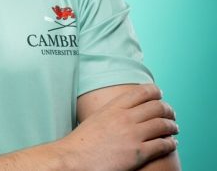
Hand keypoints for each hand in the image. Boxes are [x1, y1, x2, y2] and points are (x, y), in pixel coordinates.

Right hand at [61, 84, 177, 170]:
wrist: (75, 157)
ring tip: (174, 128)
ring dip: (172, 125)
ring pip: (163, 124)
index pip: (142, 92)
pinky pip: (162, 145)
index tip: (160, 95)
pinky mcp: (138, 153)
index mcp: (114, 107)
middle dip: (168, 109)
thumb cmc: (83, 140)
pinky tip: (171, 143)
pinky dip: (171, 143)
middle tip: (171, 113)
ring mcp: (133, 135)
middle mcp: (125, 117)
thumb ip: (112, 111)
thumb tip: (122, 110)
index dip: (155, 92)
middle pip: (156, 106)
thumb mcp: (96, 117)